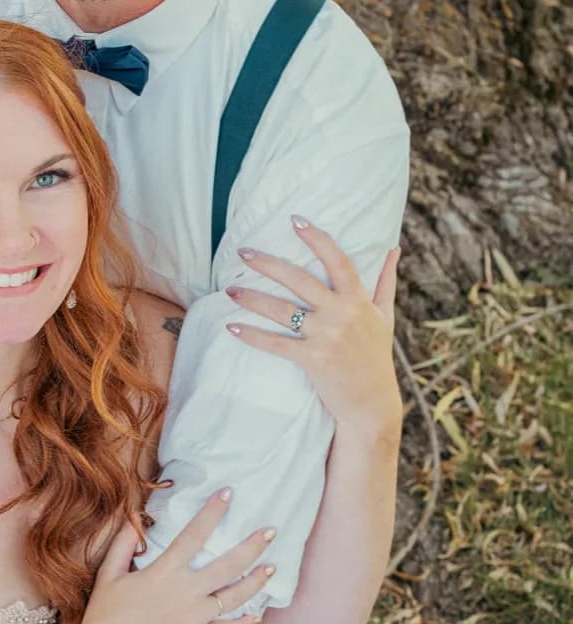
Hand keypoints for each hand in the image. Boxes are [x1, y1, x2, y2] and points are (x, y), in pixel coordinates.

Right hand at [74, 492, 273, 623]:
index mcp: (164, 572)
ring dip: (257, 581)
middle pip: (229, 565)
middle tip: (272, 532)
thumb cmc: (102, 618)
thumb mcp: (108, 576)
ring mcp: (195, 619)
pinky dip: (245, 623)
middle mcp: (186, 593)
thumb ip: (122, 546)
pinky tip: (257, 616)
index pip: (194, 534)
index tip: (228, 493)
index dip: (213, 511)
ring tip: (273, 568)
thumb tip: (132, 519)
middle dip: (253, 546)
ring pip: (236, 597)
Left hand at [227, 219, 401, 435]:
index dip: (316, 238)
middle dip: (268, 264)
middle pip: (300, 280)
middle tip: (243, 252)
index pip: (337, 260)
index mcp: (359, 299)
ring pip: (282, 310)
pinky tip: (231, 328)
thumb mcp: (385, 316)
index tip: (295, 221)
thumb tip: (393, 248)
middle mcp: (342, 314)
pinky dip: (252, 336)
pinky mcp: (312, 359)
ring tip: (230, 290)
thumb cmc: (376, 356)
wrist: (372, 403)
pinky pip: (276, 344)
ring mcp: (326, 336)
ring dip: (252, 299)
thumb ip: (385, 281)